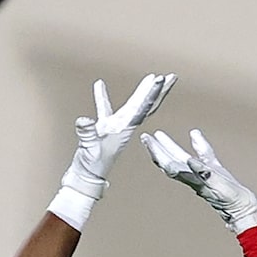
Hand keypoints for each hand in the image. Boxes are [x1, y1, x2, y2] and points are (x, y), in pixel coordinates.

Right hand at [61, 72, 176, 201]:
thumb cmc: (91, 167)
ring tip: (151, 77)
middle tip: (170, 77)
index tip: (161, 79)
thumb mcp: (89, 149)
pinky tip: (100, 84)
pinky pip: (105, 110)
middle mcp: (125, 128)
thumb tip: (85, 120)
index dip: (151, 93)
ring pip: (132, 106)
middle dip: (158, 92)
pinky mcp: (104, 129)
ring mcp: (116, 128)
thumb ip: (88, 134)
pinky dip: (102, 98)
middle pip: (146, 106)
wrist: (86, 178)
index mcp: (125, 130)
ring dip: (141, 92)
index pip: (142, 108)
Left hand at [143, 128, 256, 233]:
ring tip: (161, 135)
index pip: (169, 164)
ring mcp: (203, 175)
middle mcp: (194, 178)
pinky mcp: (215, 173)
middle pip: (170, 162)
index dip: (157, 152)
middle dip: (157, 149)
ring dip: (170, 147)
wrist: (244, 212)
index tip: (148, 139)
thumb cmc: (232, 202)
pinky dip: (198, 144)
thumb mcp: (219, 185)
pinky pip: (203, 156)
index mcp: (192, 180)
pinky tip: (195, 134)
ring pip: (182, 158)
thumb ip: (205, 172)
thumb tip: (190, 160)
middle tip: (145, 137)